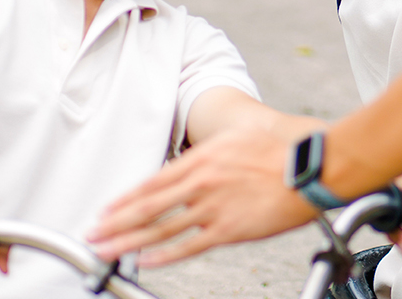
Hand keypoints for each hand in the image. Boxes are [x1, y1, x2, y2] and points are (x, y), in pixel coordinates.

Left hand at [90, 125, 315, 266]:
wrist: (308, 170)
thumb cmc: (277, 154)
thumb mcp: (235, 140)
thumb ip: (206, 156)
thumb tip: (186, 165)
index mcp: (201, 160)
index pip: (151, 183)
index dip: (125, 200)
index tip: (106, 211)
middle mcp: (200, 184)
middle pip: (147, 208)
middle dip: (115, 223)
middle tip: (93, 235)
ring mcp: (213, 208)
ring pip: (161, 229)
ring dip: (129, 241)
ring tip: (107, 250)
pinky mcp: (228, 230)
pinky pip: (189, 246)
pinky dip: (164, 255)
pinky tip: (145, 260)